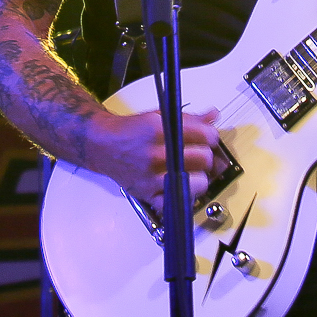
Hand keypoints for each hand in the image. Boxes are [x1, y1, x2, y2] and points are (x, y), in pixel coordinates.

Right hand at [88, 107, 221, 206]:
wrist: (103, 146)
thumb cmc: (130, 132)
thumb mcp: (159, 117)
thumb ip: (189, 118)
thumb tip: (212, 115)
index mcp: (158, 132)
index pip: (205, 136)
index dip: (210, 136)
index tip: (207, 137)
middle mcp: (155, 156)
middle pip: (204, 159)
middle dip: (205, 154)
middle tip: (198, 153)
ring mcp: (152, 178)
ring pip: (199, 182)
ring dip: (200, 176)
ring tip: (191, 170)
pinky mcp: (149, 195)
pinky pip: (180, 201)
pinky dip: (185, 195)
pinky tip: (181, 185)